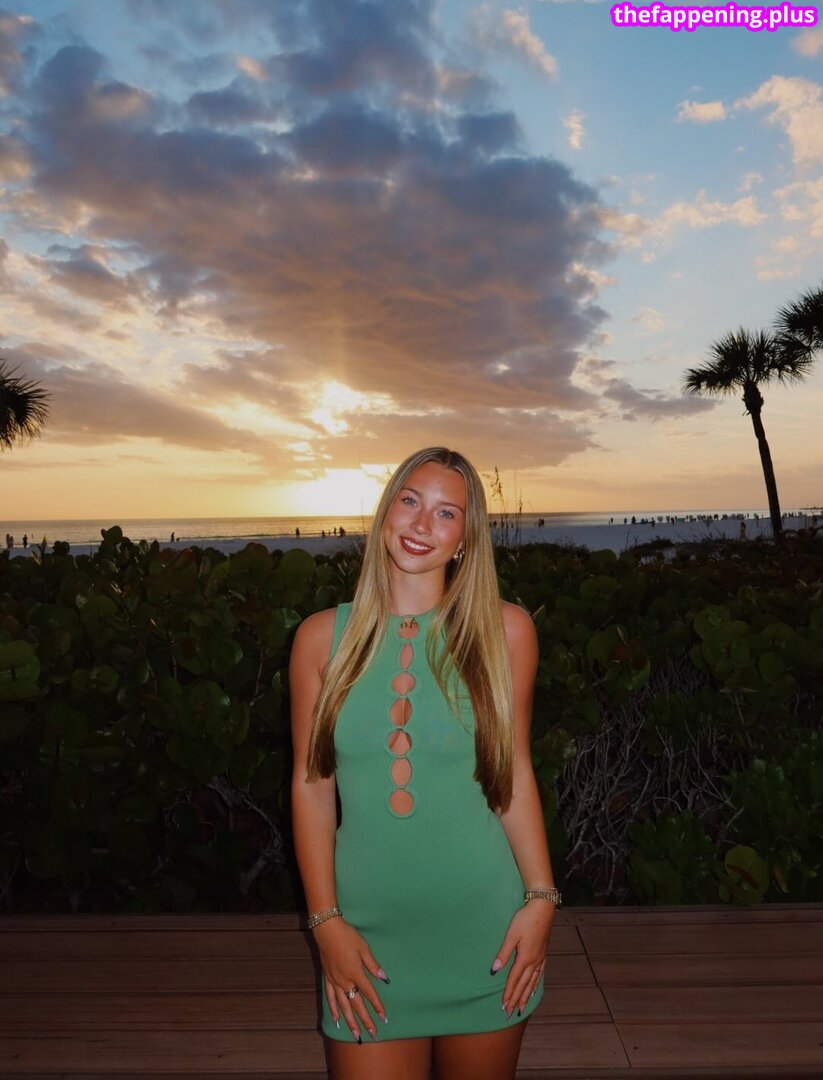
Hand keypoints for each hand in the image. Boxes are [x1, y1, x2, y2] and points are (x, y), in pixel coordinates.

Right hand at [313, 918, 389, 1041]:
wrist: (327, 930)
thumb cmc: (347, 936)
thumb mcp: (364, 948)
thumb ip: (373, 965)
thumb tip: (384, 979)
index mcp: (355, 973)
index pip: (369, 993)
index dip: (377, 1006)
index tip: (384, 1018)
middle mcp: (345, 981)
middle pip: (357, 1005)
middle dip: (366, 1020)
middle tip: (373, 1034)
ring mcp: (335, 982)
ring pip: (343, 1006)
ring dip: (350, 1021)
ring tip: (356, 1035)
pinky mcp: (327, 979)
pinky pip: (330, 998)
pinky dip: (333, 1010)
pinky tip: (337, 1020)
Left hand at [490, 901, 554, 1016]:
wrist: (543, 908)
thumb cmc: (525, 919)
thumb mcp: (511, 935)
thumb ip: (503, 953)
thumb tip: (494, 970)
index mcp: (525, 958)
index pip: (514, 980)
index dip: (509, 993)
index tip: (503, 1006)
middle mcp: (534, 962)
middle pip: (523, 985)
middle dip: (516, 999)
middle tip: (511, 1013)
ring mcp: (540, 958)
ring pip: (532, 982)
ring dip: (526, 996)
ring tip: (522, 1008)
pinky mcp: (544, 954)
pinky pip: (540, 975)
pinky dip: (535, 985)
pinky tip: (534, 989)